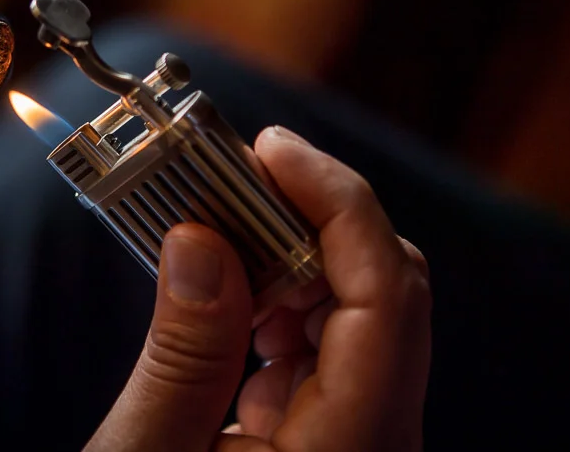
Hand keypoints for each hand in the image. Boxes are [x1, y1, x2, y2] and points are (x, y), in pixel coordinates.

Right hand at [86, 127, 430, 451]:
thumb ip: (184, 352)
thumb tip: (201, 239)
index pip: (385, 296)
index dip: (338, 201)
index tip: (271, 148)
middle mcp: (379, 445)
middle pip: (385, 292)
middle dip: (307, 218)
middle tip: (228, 175)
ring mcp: (360, 442)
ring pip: (358, 312)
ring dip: (286, 255)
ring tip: (213, 226)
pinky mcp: (330, 439)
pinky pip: (327, 346)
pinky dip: (277, 300)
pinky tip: (224, 293)